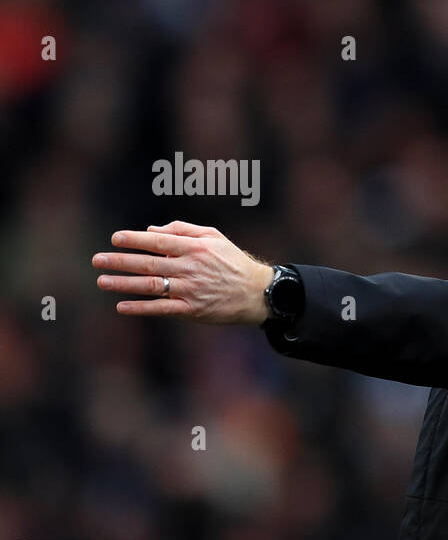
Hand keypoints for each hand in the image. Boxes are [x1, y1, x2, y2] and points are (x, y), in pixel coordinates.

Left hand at [92, 220, 272, 324]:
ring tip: (102, 281)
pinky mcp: (192, 309)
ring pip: (151, 285)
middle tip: (97, 260)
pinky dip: (141, 307)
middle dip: (120, 261)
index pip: (158, 241)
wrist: (256, 293)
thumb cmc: (232, 261)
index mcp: (195, 248)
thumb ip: (182, 230)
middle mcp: (190, 268)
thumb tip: (151, 230)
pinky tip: (122, 306)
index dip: (135, 239)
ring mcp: (190, 290)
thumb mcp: (214, 237)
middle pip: (149, 263)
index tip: (115, 239)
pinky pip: (161, 308)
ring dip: (124, 284)